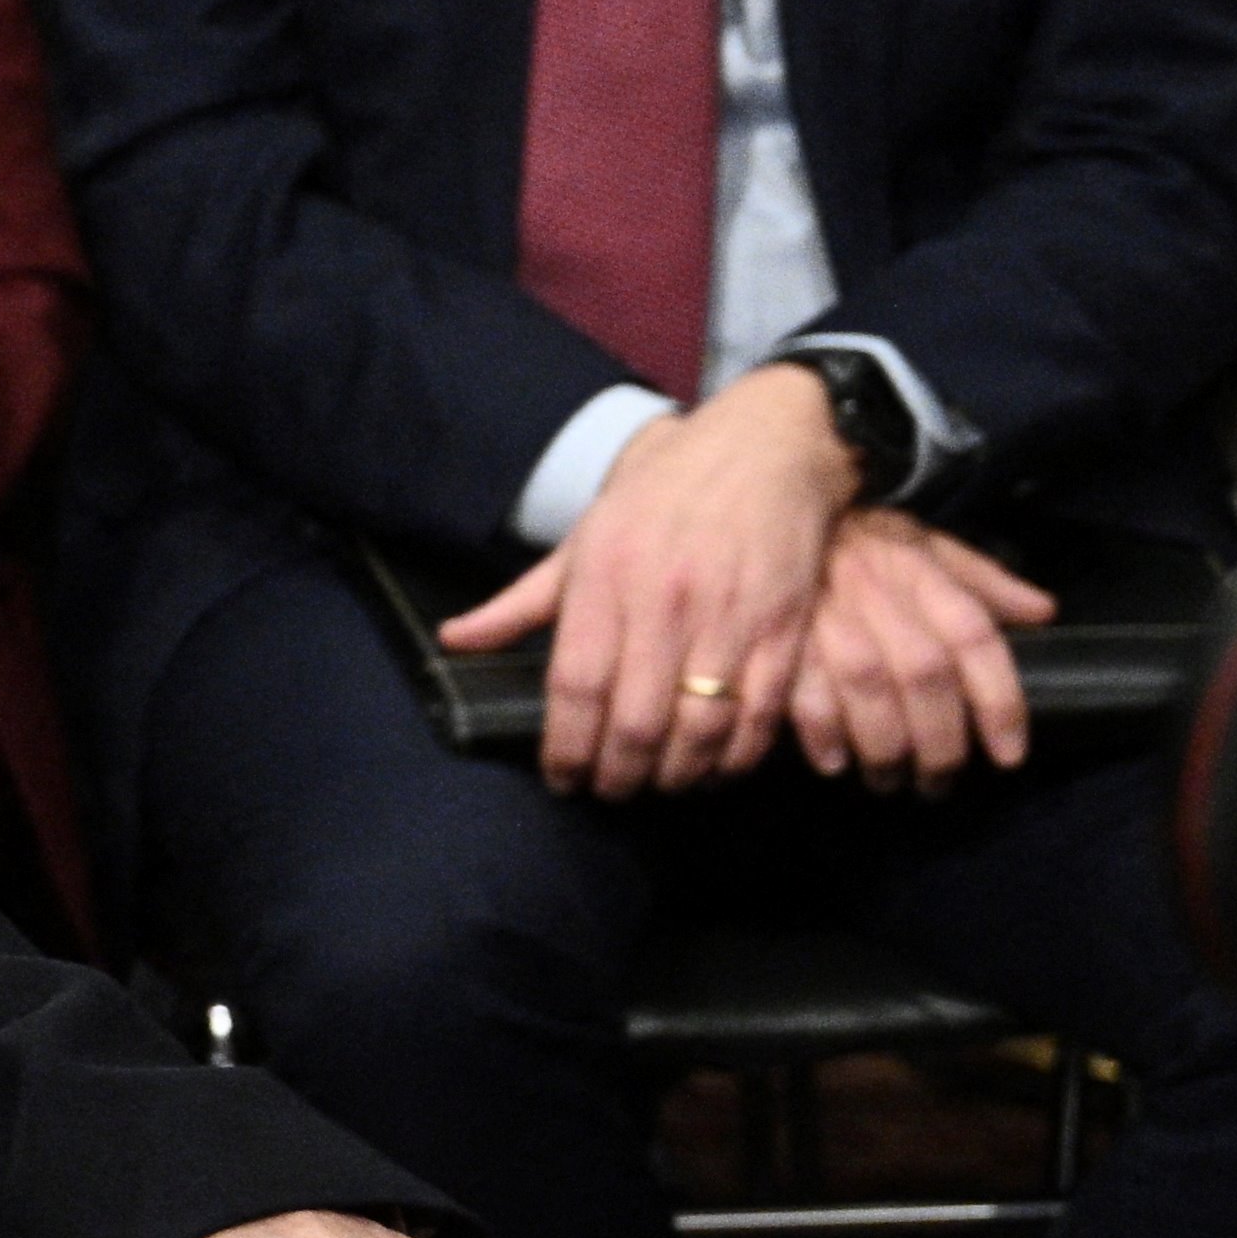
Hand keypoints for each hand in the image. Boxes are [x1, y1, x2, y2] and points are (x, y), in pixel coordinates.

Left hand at [438, 366, 850, 799]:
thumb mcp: (583, 536)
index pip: (575, 686)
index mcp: (605, 577)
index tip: (561, 779)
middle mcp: (664, 602)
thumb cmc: (664, 492)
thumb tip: (454, 640)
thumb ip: (521, 601)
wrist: (766, 446)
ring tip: (657, 783)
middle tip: (609, 791)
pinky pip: (760, 717)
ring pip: (699, 729)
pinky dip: (736, 757)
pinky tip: (714, 766)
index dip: (565, 748)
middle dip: (618, 775)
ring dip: (675, 775)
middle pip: (635, 722)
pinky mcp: (782, 628)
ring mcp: (728, 618)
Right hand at [784, 504, 1057, 784]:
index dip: (999, 701)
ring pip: (868, 686)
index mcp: (921, 571)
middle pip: (924, 672)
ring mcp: (826, 613)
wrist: (770, 515)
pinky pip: (801, 688)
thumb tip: (1044, 612)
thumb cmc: (860, 541)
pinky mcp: (778, 634)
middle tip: (941, 782)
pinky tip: (835, 762)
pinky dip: (822, 732)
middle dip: (940, 740)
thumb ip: (985, 581)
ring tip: (890, 781)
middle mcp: (879, 592)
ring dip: (884, 747)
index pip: (974, 636)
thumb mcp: (927, 546)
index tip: (1009, 755)